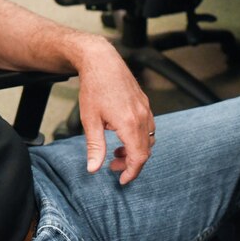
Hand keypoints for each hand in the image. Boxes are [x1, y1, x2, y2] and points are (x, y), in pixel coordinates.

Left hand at [73, 37, 154, 184]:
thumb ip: (95, 147)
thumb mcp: (90, 120)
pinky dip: (139, 137)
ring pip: (149, 139)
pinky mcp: (144, 102)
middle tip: (112, 165)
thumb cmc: (94, 87)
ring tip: (116, 150)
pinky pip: (148, 126)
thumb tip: (93, 169)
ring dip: (135, 150)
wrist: (101, 60)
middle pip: (145, 151)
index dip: (131, 172)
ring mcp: (145, 108)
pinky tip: (122, 133)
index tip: (121, 179)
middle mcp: (142, 117)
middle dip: (130, 162)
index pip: (138, 158)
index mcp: (129, 124)